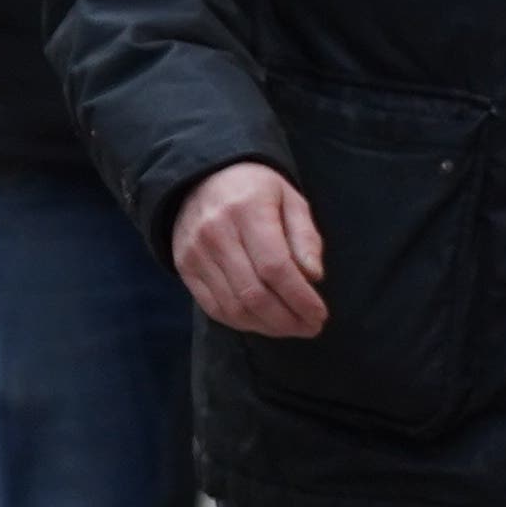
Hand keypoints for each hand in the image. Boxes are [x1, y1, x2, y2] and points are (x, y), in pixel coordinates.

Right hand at [174, 160, 328, 336]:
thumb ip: (305, 237)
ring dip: (267, 326)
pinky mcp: (184, 267)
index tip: (320, 314)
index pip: (275, 267)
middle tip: (311, 328)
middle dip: (287, 320)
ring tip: (293, 328)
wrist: (202, 178)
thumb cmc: (256, 190)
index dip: (300, 298)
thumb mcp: (291, 199)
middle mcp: (216, 233)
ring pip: (233, 307)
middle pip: (253, 293)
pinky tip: (265, 323)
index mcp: (247, 210)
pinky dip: (242, 323)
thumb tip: (314, 277)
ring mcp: (196, 253)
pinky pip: (214, 307)